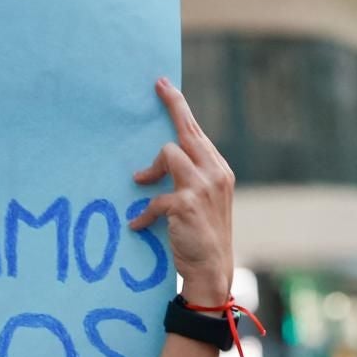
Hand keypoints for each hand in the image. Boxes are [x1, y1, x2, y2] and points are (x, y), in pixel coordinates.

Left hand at [129, 77, 235, 305]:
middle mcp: (215, 173)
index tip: (164, 86)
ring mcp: (202, 187)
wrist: (212, 269)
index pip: (197, 132)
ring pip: (169, 155)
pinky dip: (144, 214)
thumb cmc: (202, 236)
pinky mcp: (186, 203)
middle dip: (172, 106)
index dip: (180, 108)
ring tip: (141, 183)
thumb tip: (160, 162)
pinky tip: (138, 226)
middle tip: (157, 86)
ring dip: (151, 170)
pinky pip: (155, 198)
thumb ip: (188, 179)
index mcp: (218, 170)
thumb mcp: (201, 202)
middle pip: (187, 130)